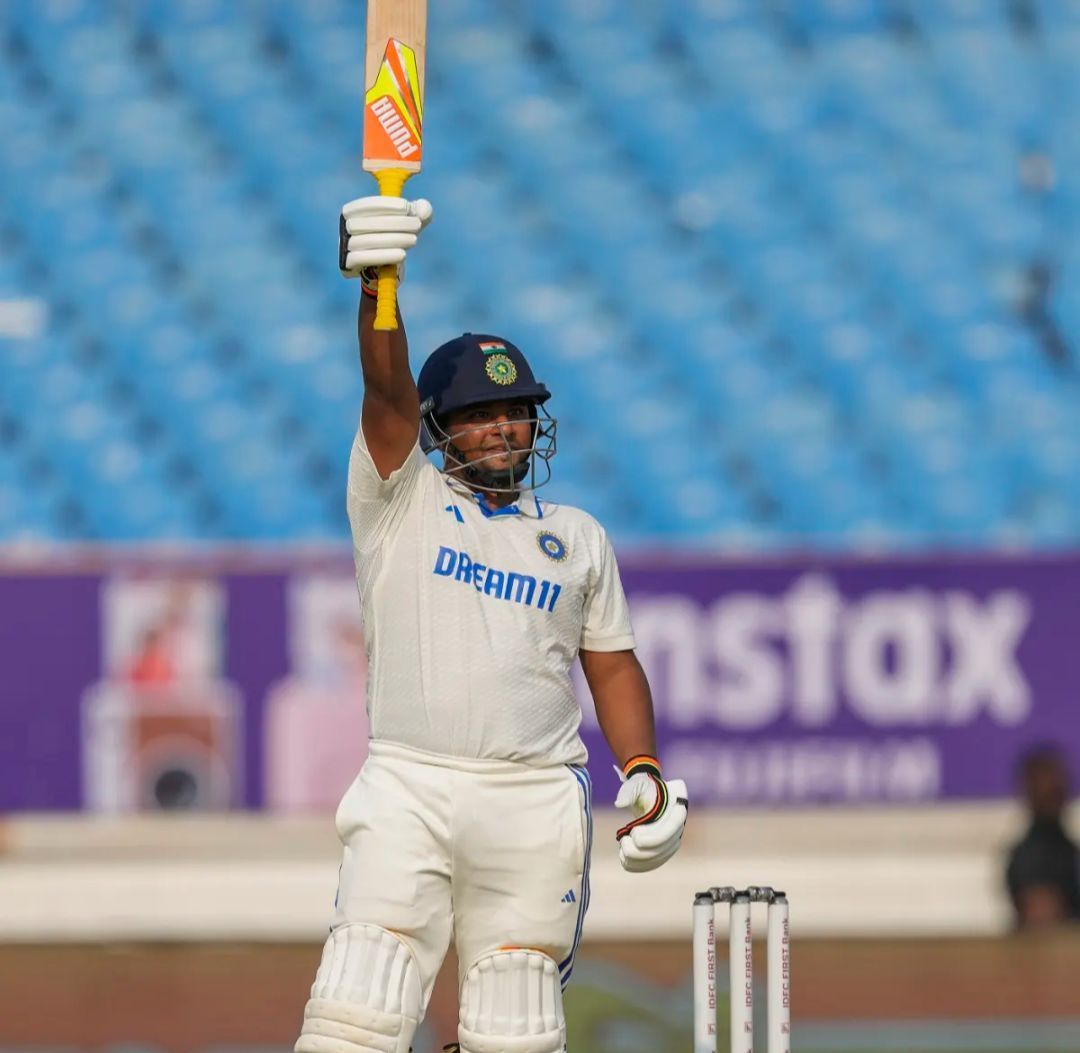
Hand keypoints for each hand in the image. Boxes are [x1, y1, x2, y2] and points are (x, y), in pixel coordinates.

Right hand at [339, 195, 433, 277]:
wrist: (387, 267)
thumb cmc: (398, 235)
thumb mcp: (412, 219)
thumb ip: (421, 209)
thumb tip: (424, 210)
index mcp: (353, 210)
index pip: (365, 205)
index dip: (385, 204)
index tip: (407, 207)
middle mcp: (344, 227)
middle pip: (364, 223)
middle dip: (393, 223)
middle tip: (416, 225)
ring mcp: (343, 246)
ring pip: (365, 241)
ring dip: (392, 239)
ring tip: (414, 240)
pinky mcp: (347, 265)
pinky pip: (360, 258)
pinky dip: (383, 255)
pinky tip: (402, 255)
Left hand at [614, 758, 687, 872]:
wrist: (649, 795)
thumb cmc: (643, 788)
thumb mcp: (636, 784)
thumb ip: (628, 792)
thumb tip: (619, 804)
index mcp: (676, 811)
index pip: (671, 831)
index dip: (652, 838)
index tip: (633, 833)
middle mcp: (677, 830)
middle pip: (661, 850)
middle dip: (638, 851)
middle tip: (623, 839)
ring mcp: (670, 843)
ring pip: (655, 860)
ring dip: (635, 858)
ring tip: (622, 845)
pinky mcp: (661, 852)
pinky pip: (651, 864)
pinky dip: (636, 865)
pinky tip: (623, 859)